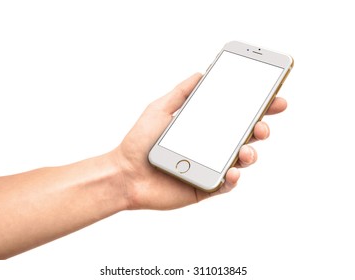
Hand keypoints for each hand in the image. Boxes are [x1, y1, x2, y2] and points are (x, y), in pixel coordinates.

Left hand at [116, 73, 286, 209]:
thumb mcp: (160, 109)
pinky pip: (227, 184)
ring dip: (250, 154)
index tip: (274, 98)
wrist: (124, 173)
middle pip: (244, 137)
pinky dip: (234, 178)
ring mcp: (210, 167)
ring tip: (246, 150)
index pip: (235, 115)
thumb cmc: (140, 141)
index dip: (257, 107)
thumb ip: (181, 93)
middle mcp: (211, 146)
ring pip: (241, 160)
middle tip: (262, 125)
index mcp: (204, 127)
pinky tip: (233, 171)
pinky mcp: (206, 186)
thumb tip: (201, 73)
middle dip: (260, 129)